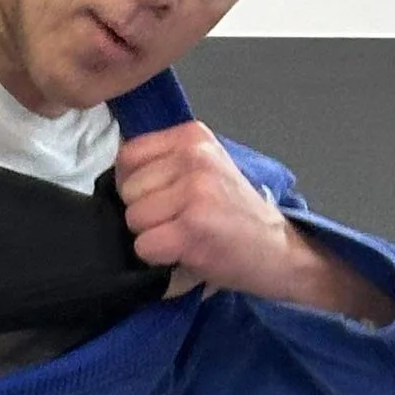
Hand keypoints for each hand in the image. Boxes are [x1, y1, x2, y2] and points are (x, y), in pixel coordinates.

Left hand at [115, 123, 394, 324]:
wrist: (281, 251)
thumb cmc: (236, 215)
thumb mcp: (204, 171)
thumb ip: (164, 164)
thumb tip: (113, 179)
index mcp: (193, 136)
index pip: (127, 155)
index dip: (135, 185)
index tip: (165, 200)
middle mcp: (194, 156)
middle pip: (126, 190)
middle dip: (145, 213)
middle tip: (182, 222)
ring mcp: (195, 191)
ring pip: (133, 219)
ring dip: (152, 237)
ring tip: (187, 236)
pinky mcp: (193, 228)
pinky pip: (145, 246)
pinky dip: (159, 259)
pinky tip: (188, 252)